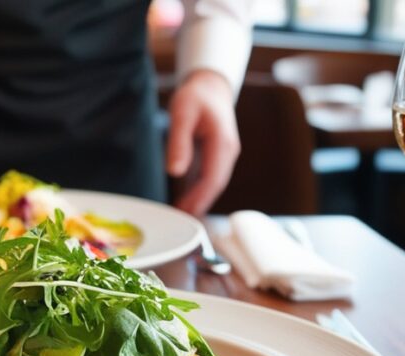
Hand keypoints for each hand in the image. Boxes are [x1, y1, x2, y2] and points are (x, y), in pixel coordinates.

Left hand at [166, 70, 240, 215]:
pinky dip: (200, 191)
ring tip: (182, 216)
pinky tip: (186, 201)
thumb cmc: (196, 95)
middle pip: (216, 185)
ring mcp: (226, 154)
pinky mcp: (218, 155)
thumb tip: (175, 172)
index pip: (213, 178)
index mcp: (222, 143)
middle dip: (199, 204)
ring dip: (200, 200)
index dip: (199, 198)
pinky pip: (211, 178)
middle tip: (181, 221)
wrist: (211, 85)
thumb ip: (178, 142)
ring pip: (215, 183)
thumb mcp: (182, 113)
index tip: (185, 212)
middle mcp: (228, 151)